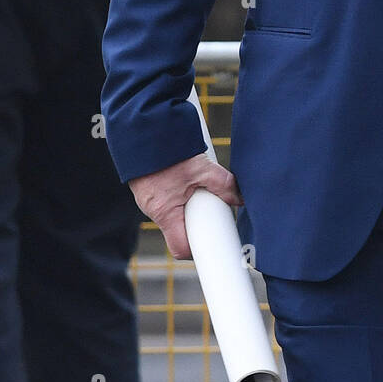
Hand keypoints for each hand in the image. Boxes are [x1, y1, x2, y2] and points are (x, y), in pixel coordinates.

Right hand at [129, 155, 243, 259]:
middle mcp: (154, 211)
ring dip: (188, 206)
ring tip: (197, 188)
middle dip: (196, 224)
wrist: (143, 132)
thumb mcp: (200, 168)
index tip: (211, 244)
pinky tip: (185, 180)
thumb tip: (239, 198)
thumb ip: (223, 184)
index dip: (197, 249)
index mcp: (166, 213)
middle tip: (211, 211)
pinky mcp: (148, 190)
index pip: (180, 247)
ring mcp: (148, 201)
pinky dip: (178, 195)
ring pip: (174, 214)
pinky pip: (167, 201)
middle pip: (179, 230)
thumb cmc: (167, 152)